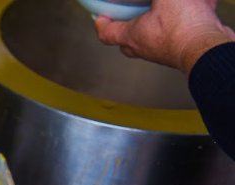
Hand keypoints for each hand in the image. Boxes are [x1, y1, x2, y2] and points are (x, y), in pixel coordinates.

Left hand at [94, 0, 234, 74]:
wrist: (207, 48)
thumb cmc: (182, 26)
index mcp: (133, 36)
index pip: (107, 33)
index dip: (101, 24)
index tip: (99, 17)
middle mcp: (145, 48)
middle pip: (127, 43)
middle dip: (127, 30)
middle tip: (130, 18)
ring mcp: (163, 53)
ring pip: (152, 41)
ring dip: (155, 28)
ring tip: (167, 9)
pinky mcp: (182, 51)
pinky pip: (177, 36)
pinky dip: (183, 23)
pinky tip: (198, 8)